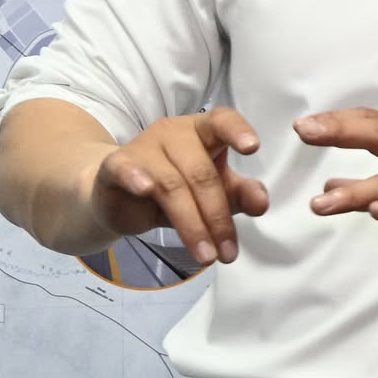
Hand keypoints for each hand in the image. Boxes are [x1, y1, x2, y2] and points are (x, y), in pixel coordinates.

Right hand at [88, 107, 268, 265]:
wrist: (118, 198)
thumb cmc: (175, 189)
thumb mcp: (212, 193)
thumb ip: (239, 194)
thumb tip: (261, 202)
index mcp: (202, 130)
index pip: (223, 121)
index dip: (238, 131)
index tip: (253, 148)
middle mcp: (174, 132)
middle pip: (201, 172)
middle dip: (217, 217)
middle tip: (227, 253)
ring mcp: (143, 146)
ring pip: (171, 184)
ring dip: (191, 225)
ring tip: (206, 256)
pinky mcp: (115, 165)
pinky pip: (125, 168)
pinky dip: (136, 177)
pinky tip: (146, 191)